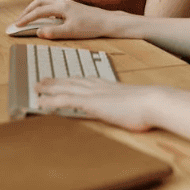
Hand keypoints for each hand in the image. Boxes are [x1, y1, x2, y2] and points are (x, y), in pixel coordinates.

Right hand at [13, 0, 116, 38]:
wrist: (107, 21)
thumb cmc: (91, 27)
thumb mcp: (71, 32)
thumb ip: (53, 32)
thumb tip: (38, 32)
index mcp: (61, 7)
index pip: (38, 11)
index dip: (26, 18)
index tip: (16, 25)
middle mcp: (62, 2)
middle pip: (39, 1)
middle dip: (27, 10)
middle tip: (19, 20)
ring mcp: (66, 3)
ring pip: (45, 2)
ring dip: (34, 9)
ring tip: (28, 18)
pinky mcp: (70, 6)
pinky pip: (51, 5)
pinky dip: (43, 9)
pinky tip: (44, 18)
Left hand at [36, 78, 156, 131]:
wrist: (152, 101)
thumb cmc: (149, 105)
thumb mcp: (135, 103)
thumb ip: (128, 104)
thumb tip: (130, 110)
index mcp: (108, 85)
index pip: (85, 80)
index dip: (72, 80)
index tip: (64, 79)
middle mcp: (97, 86)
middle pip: (71, 81)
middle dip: (56, 81)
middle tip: (43, 80)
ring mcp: (93, 93)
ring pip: (64, 88)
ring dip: (49, 88)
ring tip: (36, 88)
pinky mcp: (90, 102)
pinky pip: (65, 101)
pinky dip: (51, 101)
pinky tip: (41, 103)